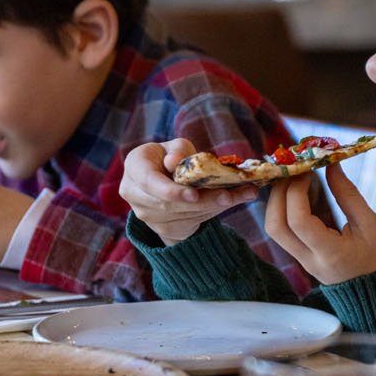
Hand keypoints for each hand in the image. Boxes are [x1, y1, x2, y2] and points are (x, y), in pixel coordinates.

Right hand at [113, 140, 256, 244]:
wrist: (166, 182)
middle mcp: (134, 193)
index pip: (148, 181)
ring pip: (183, 215)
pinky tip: (230, 201)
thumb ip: (179, 151)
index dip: (170, 190)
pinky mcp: (162, 228)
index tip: (193, 195)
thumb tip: (176, 162)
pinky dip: (212, 212)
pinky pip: (190, 223)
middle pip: (169, 204)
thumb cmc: (172, 158)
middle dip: (202, 200)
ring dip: (213, 206)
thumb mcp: (177, 147)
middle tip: (229, 195)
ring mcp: (146, 214)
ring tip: (241, 195)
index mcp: (135, 166)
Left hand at [263, 162, 375, 284]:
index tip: (307, 170)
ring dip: (277, 201)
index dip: (296, 191)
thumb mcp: (370, 224)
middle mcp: (308, 259)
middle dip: (278, 193)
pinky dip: (282, 209)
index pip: (298, 221)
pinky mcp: (298, 257)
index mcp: (329, 253)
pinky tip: (296, 193)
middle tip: (294, 171)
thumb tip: (330, 165)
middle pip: (275, 226)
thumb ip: (347, 195)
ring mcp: (300, 261)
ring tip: (294, 179)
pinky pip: (281, 231)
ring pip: (273, 229)